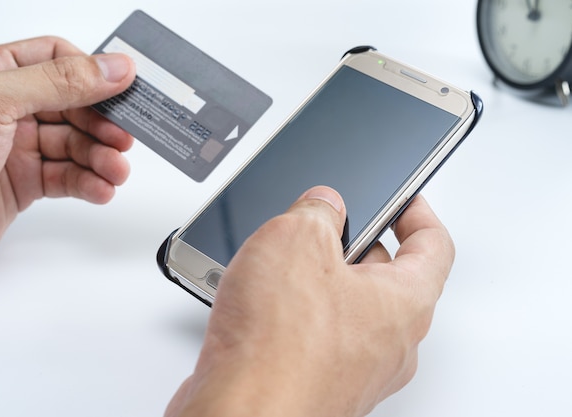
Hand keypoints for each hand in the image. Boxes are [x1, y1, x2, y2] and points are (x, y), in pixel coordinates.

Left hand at [0, 37, 135, 279]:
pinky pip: (66, 177)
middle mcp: (4, 107)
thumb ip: (58, 81)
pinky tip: (101, 189)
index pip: (56, 59)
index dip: (93, 75)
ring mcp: (14, 146)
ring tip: (115, 171)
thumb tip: (114, 68)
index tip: (125, 91)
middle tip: (124, 140)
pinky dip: (88, 183)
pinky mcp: (22, 183)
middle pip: (73, 105)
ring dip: (101, 158)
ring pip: (74, 144)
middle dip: (102, 124)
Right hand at [165, 186, 454, 416]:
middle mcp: (389, 343)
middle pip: (387, 278)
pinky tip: (264, 304)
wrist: (242, 415)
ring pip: (348, 308)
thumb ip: (318, 210)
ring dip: (319, 281)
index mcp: (405, 303)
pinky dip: (297, 314)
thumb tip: (323, 205)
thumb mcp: (296, 239)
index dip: (417, 213)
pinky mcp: (320, 383)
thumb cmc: (276, 349)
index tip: (404, 199)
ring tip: (281, 265)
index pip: (434, 246)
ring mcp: (355, 369)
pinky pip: (318, 336)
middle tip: (326, 226)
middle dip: (355, 246)